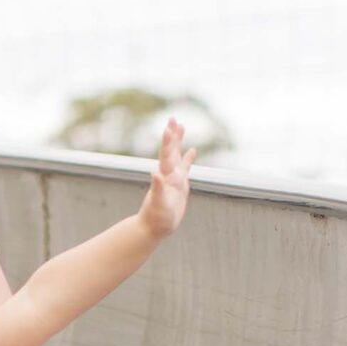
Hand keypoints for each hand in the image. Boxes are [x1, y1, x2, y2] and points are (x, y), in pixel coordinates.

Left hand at [138, 119, 196, 239]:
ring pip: (177, 156)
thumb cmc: (155, 218)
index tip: (168, 127)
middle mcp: (168, 175)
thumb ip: (156, 189)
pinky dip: (188, 158)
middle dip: (172, 135)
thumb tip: (154, 174)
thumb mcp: (157, 204)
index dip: (168, 141)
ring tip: (181, 125)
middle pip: (171, 150)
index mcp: (164, 177)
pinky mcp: (179, 186)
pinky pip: (186, 168)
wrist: (154, 227)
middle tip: (173, 118)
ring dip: (179, 141)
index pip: (166, 155)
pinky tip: (193, 150)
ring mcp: (174, 179)